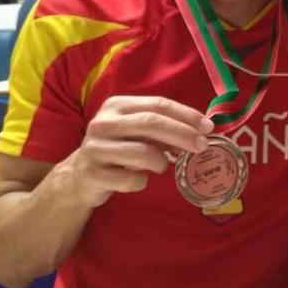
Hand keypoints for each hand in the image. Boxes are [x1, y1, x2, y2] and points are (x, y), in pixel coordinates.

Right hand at [60, 96, 213, 208]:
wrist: (79, 176)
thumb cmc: (118, 149)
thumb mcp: (136, 132)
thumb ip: (164, 128)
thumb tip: (201, 131)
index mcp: (117, 105)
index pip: (158, 104)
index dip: (186, 115)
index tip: (208, 127)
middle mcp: (103, 122)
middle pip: (152, 123)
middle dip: (182, 134)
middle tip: (202, 146)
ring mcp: (95, 148)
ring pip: (143, 152)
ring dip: (161, 162)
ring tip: (161, 166)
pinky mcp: (92, 174)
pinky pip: (131, 180)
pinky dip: (141, 182)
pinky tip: (138, 180)